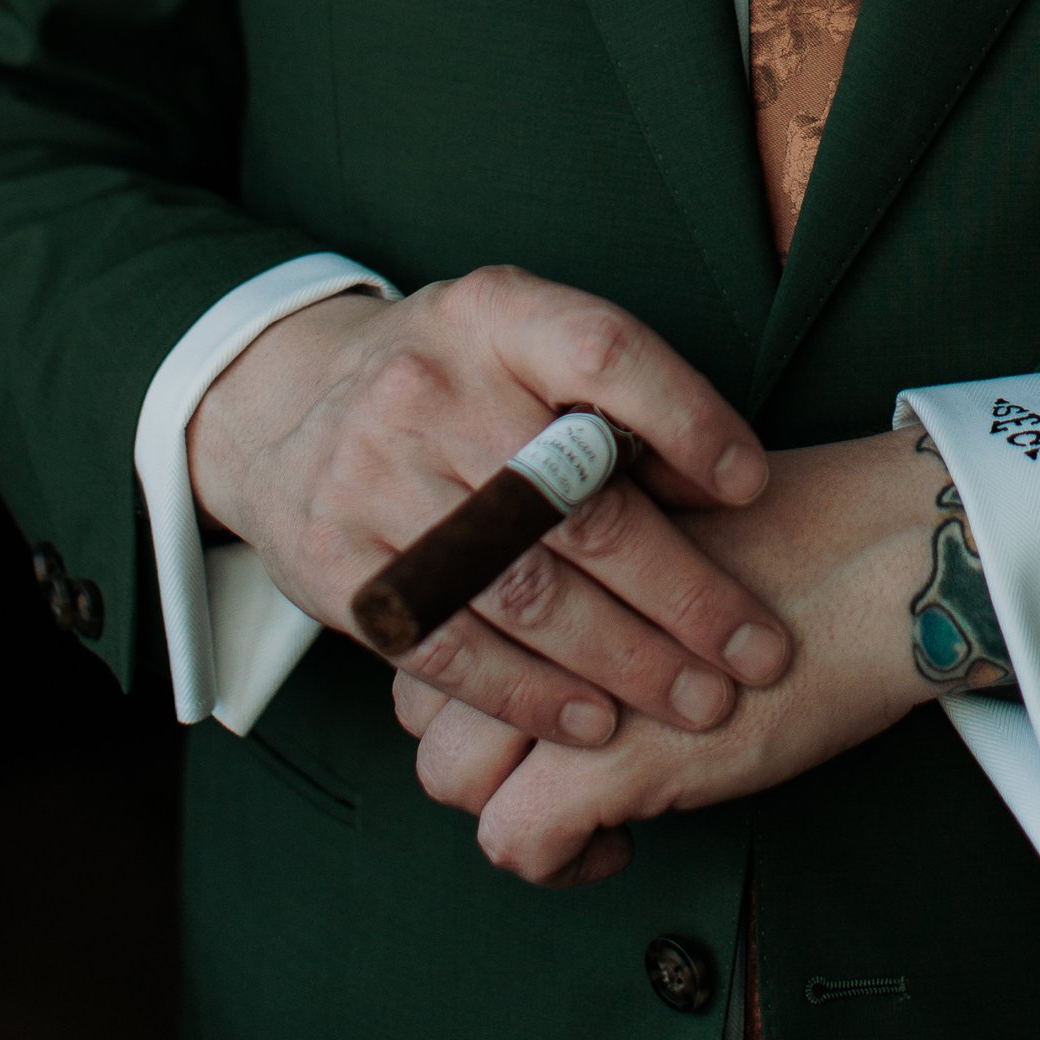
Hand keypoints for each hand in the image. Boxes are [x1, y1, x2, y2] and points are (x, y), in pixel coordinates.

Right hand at [187, 267, 790, 752]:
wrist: (280, 404)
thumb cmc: (451, 380)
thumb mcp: (518, 342)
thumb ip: (609, 397)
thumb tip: (727, 486)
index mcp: (492, 316)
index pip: (603, 354)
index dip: (688, 420)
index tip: (753, 487)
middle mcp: (428, 390)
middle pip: (575, 503)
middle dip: (683, 591)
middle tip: (759, 651)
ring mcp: (372, 481)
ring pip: (520, 590)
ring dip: (624, 660)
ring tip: (698, 702)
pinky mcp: (336, 568)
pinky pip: (448, 647)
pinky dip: (530, 695)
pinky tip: (594, 723)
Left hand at [395, 423, 997, 884]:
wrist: (886, 558)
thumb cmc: (801, 539)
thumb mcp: (662, 527)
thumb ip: (589, 565)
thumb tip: (543, 630)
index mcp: (538, 539)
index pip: (438, 622)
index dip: (486, 673)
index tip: (550, 693)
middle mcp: (527, 606)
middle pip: (425, 698)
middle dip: (484, 738)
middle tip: (570, 749)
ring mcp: (558, 683)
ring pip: (449, 775)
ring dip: (511, 800)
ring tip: (596, 797)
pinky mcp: (604, 760)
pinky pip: (514, 843)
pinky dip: (560, 861)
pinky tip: (623, 838)